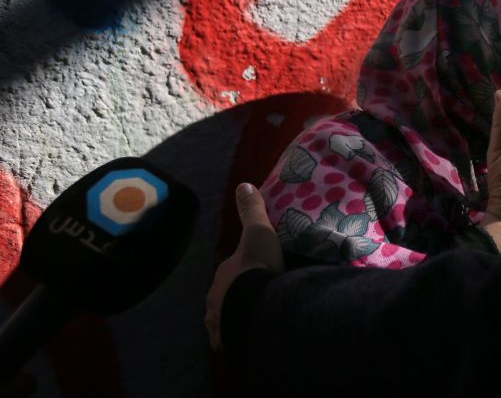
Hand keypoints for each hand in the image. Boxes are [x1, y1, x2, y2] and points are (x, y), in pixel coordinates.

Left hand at [205, 183, 283, 351]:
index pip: (231, 269)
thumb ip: (252, 211)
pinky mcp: (225, 341)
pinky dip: (235, 337)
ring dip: (235, 315)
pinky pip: (229, 339)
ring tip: (253, 317)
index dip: (242, 270)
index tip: (256, 271)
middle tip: (257, 294)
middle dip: (237, 294)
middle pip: (226, 294)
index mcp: (224, 272)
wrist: (255, 305)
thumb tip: (243, 184)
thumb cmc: (257, 268)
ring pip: (225, 317)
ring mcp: (218, 321)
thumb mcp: (259, 233)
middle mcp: (215, 297)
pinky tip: (247, 336)